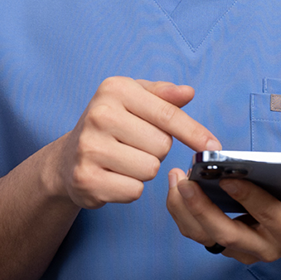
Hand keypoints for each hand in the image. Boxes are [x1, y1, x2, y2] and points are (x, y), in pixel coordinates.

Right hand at [57, 77, 220, 209]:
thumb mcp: (135, 99)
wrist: (67, 158)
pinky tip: (114, 176)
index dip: (194, 132)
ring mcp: (89, 148)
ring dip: (144, 169)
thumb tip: (188, 92)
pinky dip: (130, 188)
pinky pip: (134, 190)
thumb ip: (163, 95)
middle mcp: (99, 114)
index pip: (167, 114)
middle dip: (156, 150)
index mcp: (115, 89)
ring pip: (150, 169)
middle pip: (162, 146)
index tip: (213, 146)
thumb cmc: (110, 124)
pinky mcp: (86, 179)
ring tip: (124, 160)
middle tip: (135, 144)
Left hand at [166, 167, 280, 263]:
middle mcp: (264, 248)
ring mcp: (244, 251)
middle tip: (185, 180)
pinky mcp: (228, 246)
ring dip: (185, 211)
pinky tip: (179, 186)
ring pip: (206, 237)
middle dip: (202, 208)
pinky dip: (185, 212)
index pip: (266, 214)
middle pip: (226, 234)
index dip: (247, 196)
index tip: (227, 176)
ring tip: (176, 179)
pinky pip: (200, 234)